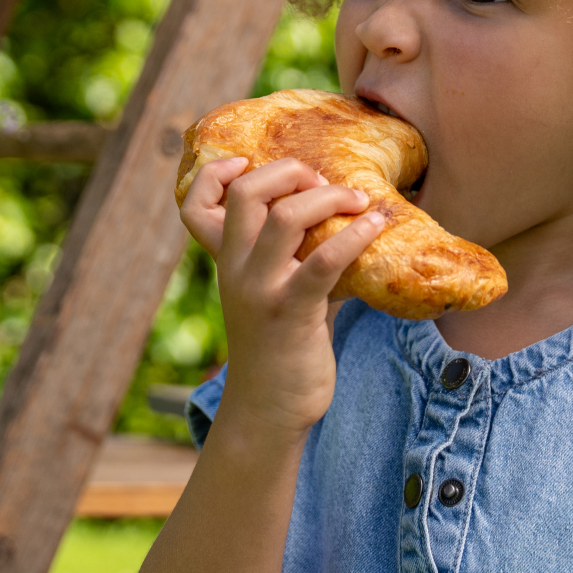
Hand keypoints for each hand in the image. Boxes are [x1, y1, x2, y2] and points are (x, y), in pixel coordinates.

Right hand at [182, 157, 384, 435]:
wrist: (270, 411)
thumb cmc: (285, 347)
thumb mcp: (282, 292)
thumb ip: (300, 257)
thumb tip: (348, 220)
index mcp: (226, 262)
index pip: (195, 205)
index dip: (214, 174)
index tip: (248, 161)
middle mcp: (235, 270)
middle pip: (246, 194)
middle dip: (289, 172)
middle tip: (323, 181)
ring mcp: (260, 290)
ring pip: (284, 217)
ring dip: (327, 197)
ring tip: (359, 200)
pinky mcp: (292, 312)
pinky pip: (324, 260)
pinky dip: (354, 235)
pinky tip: (377, 226)